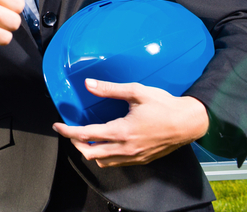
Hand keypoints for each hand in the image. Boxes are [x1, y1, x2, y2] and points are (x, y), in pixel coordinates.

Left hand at [52, 79, 208, 167]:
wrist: (189, 123)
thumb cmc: (164, 105)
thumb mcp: (136, 92)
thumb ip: (110, 89)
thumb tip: (88, 84)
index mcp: (122, 131)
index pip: (86, 135)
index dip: (68, 131)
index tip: (58, 126)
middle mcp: (125, 148)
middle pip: (90, 153)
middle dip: (76, 143)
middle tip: (70, 131)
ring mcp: (133, 157)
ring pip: (102, 161)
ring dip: (89, 151)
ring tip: (85, 138)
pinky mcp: (140, 160)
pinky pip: (115, 163)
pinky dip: (104, 156)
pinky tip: (104, 144)